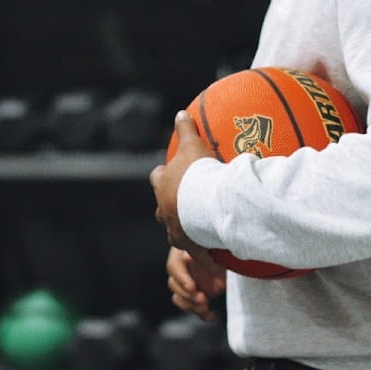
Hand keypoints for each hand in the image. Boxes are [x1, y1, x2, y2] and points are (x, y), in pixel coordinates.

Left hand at [150, 110, 215, 254]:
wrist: (207, 202)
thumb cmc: (197, 173)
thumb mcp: (192, 145)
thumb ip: (185, 128)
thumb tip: (180, 112)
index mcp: (163, 184)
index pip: (157, 178)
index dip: (163, 175)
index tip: (168, 173)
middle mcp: (163, 208)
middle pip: (160, 209)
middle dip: (169, 206)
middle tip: (182, 204)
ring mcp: (174, 228)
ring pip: (174, 231)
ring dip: (184, 229)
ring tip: (197, 229)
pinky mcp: (188, 244)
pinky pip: (195, 251)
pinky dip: (202, 252)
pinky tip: (213, 256)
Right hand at [166, 246, 226, 321]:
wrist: (230, 252)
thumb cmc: (218, 245)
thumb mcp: (209, 246)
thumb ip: (200, 254)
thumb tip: (189, 259)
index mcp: (181, 253)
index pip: (173, 267)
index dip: (182, 279)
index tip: (192, 287)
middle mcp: (183, 270)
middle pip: (174, 285)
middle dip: (187, 295)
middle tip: (202, 299)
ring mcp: (189, 284)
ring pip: (180, 298)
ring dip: (192, 306)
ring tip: (205, 308)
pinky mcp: (199, 295)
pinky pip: (195, 308)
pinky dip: (203, 314)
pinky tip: (212, 315)